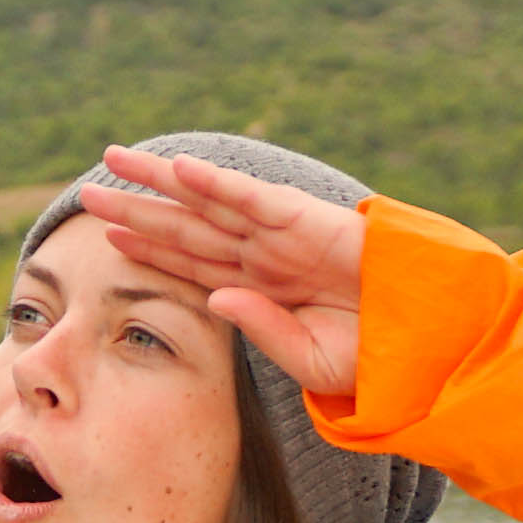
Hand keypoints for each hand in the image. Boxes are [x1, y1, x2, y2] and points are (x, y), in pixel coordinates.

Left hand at [70, 143, 370, 404]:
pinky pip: (252, 199)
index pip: (193, 264)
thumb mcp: (310, 361)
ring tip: (114, 162)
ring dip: (160, 182)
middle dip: (137, 208)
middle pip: (187, 227)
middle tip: (88, 192)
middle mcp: (266, 255)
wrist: (434, 341)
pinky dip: (216, 183)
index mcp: (264, 288)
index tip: (109, 237)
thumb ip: (261, 330)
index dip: (151, 249)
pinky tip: (179, 170)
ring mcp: (283, 235)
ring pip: (208, 202)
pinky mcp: (307, 222)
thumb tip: (214, 296)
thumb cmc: (379, 355)